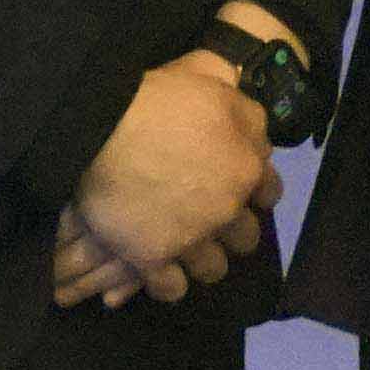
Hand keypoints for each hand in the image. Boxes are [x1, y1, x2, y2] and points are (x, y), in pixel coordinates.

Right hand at [52, 52, 270, 310]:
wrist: (101, 128)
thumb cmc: (156, 97)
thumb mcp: (210, 81)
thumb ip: (239, 106)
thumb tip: (252, 119)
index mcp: (244, 165)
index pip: (269, 192)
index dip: (256, 192)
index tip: (244, 192)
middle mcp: (225, 207)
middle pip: (245, 238)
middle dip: (231, 232)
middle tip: (211, 222)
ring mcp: (190, 236)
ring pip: (212, 268)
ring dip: (202, 261)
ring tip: (185, 251)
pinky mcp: (152, 258)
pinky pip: (171, 288)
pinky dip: (167, 284)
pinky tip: (159, 272)